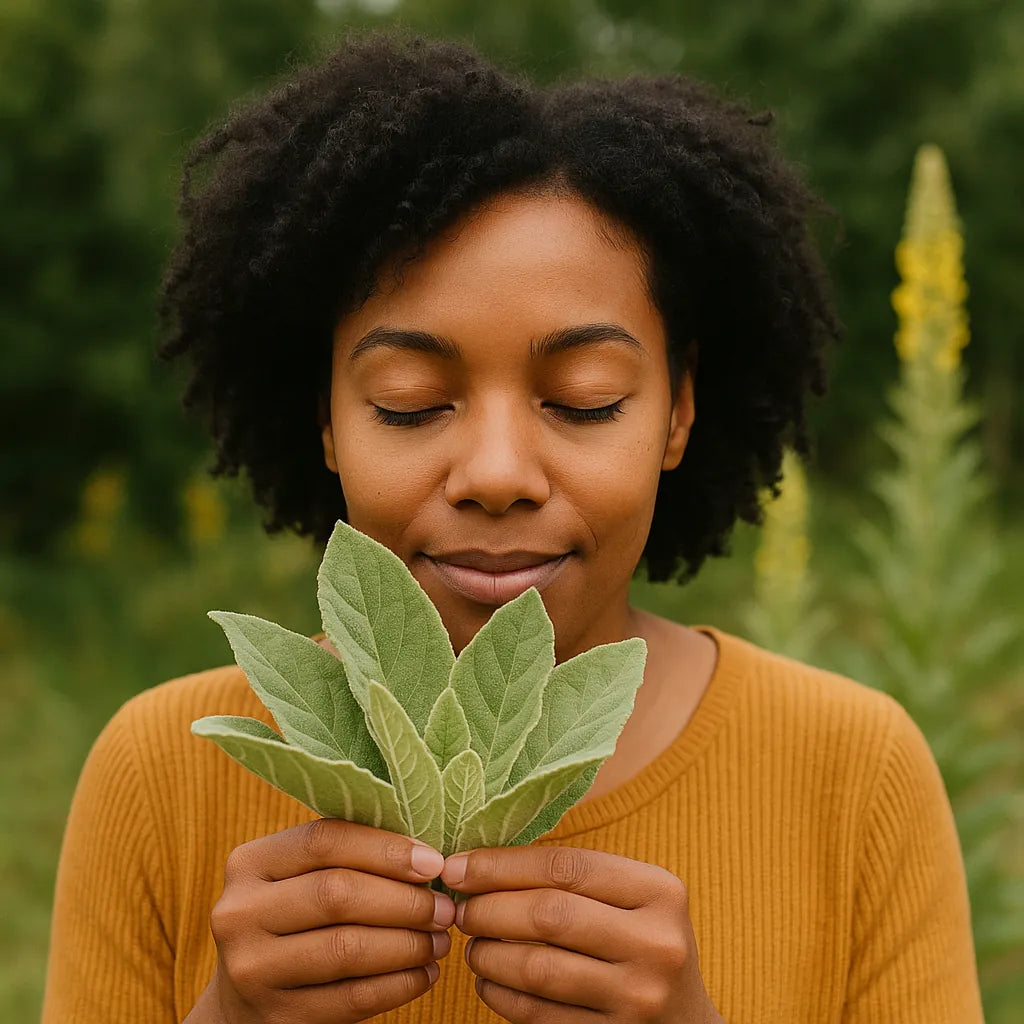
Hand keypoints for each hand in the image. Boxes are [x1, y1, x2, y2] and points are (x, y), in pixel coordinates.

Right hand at [201, 818, 455, 1022]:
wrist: (242, 1000)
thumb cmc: (294, 919)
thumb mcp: (300, 877)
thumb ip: (346, 856)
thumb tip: (428, 855)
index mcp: (250, 862)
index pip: (325, 840)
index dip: (386, 849)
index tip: (434, 863)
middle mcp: (239, 912)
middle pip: (338, 894)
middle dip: (404, 901)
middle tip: (446, 908)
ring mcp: (252, 969)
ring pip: (347, 949)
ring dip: (408, 945)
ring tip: (440, 941)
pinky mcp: (276, 1018)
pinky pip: (351, 999)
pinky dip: (399, 985)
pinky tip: (424, 974)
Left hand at [441, 845, 723, 1022]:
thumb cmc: (640, 943)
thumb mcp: (631, 899)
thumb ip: (573, 877)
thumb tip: (479, 864)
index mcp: (659, 891)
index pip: (565, 866)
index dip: (502, 865)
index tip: (459, 867)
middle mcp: (656, 943)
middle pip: (548, 915)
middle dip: (488, 909)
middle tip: (460, 909)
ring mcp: (638, 997)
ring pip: (537, 969)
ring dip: (488, 954)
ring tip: (472, 944)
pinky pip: (538, 1015)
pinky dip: (501, 995)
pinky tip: (489, 981)